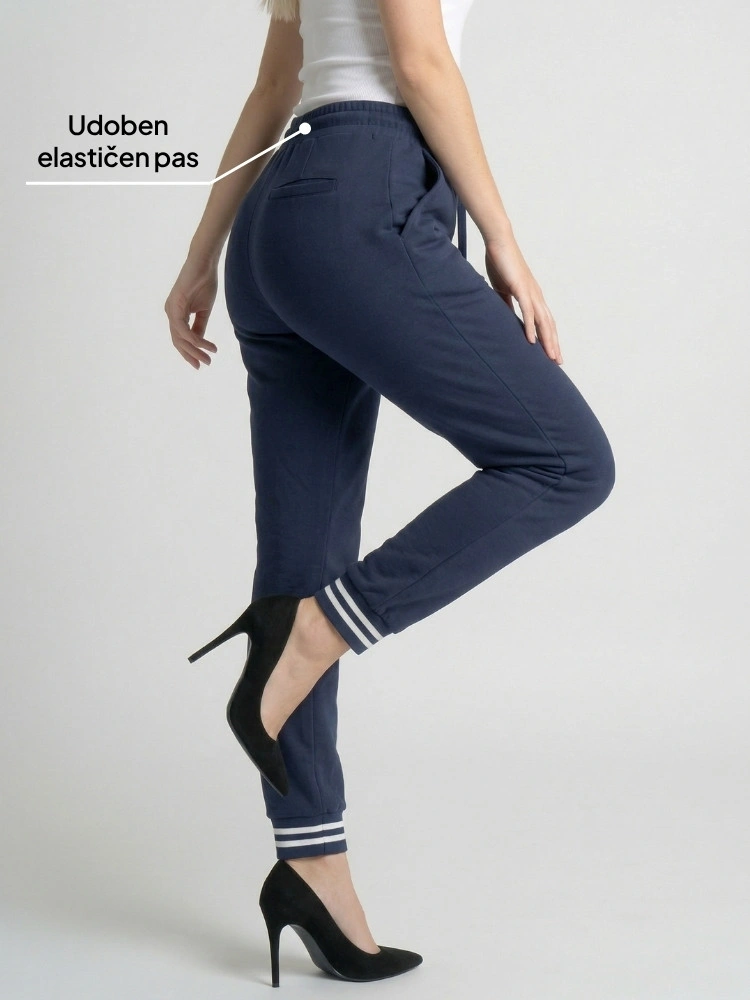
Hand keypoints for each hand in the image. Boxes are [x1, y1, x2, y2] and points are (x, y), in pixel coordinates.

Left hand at [164, 253, 219, 368]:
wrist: (204, 264)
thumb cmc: (204, 283)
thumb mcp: (203, 310)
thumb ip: (200, 326)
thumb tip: (199, 343)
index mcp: (176, 314)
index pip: (180, 339)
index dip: (190, 352)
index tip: (202, 363)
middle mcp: (171, 313)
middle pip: (178, 341)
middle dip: (191, 355)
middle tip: (206, 364)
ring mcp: (171, 309)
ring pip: (180, 338)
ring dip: (195, 349)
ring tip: (209, 357)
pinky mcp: (175, 305)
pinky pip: (183, 329)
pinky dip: (195, 339)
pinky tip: (206, 344)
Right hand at [484, 235, 562, 364]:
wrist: (499, 242)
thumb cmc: (501, 264)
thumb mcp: (502, 290)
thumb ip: (506, 304)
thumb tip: (505, 317)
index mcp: (532, 296)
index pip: (545, 321)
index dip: (549, 337)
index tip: (551, 353)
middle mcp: (536, 295)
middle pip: (549, 324)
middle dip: (554, 344)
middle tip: (558, 361)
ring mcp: (530, 292)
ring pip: (543, 321)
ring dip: (548, 340)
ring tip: (551, 356)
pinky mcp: (521, 288)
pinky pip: (528, 311)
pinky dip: (530, 327)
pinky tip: (532, 340)